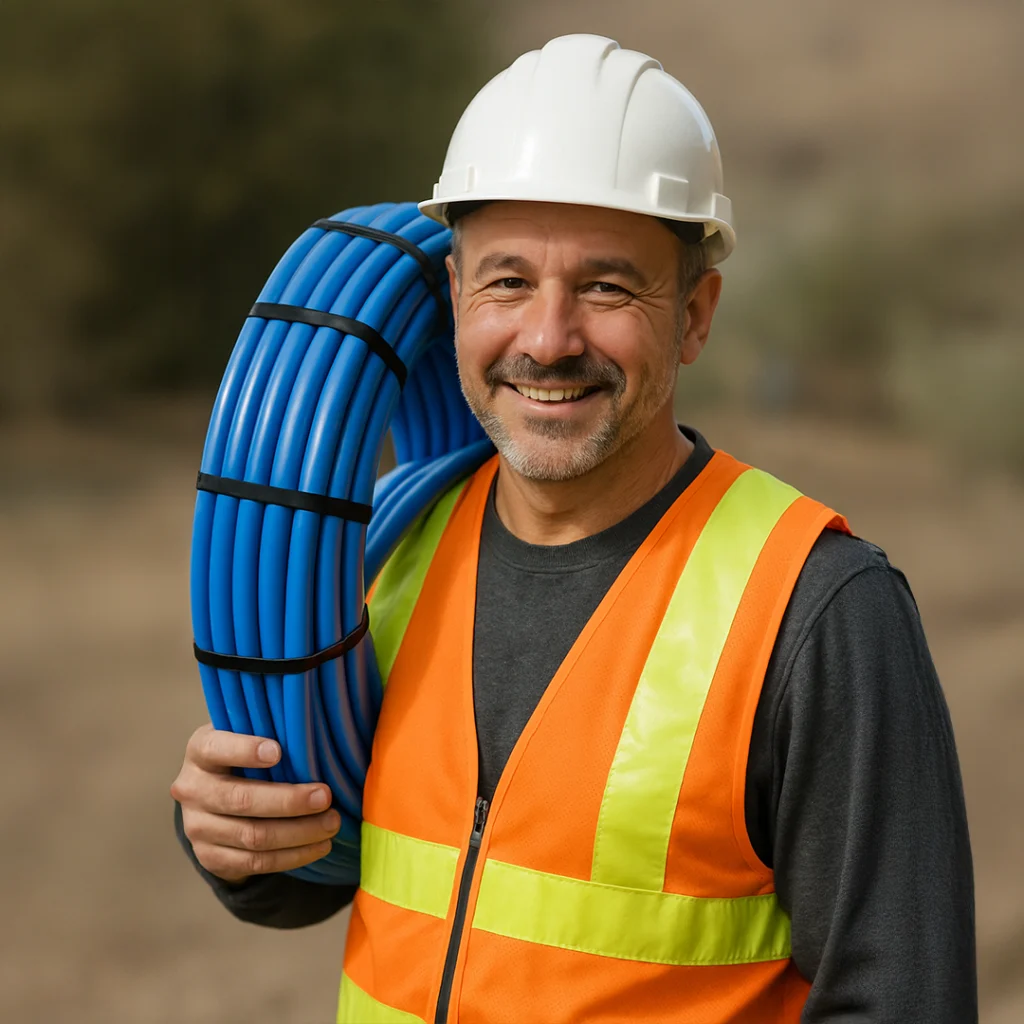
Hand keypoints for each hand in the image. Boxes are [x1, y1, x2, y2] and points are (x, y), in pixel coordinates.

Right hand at [171, 724, 339, 883]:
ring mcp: (197, 827)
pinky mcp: (209, 857)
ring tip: (331, 824)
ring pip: (252, 837)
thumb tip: (314, 735)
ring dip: (298, 833)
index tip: (278, 752)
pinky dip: (292, 856)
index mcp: (200, 750)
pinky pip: (254, 863)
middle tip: (325, 797)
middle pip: (241, 800)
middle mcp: (192, 789)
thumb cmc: (244, 754)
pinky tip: (319, 846)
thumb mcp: (247, 734)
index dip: (244, 750)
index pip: (216, 748)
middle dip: (289, 801)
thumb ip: (270, 731)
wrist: (214, 794)